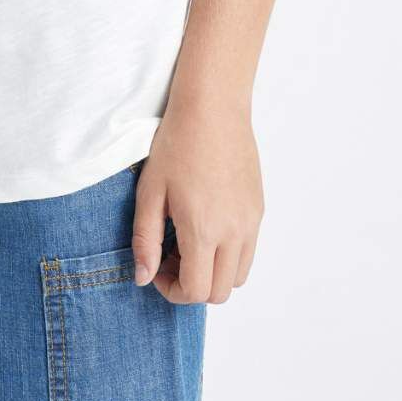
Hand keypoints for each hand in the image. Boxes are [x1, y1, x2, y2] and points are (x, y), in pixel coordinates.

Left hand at [131, 98, 263, 304]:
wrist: (213, 108)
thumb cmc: (176, 144)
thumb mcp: (150, 193)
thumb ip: (145, 241)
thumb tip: (143, 278)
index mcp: (204, 230)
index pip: (196, 291)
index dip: (171, 290)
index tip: (156, 268)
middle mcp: (235, 232)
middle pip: (220, 292)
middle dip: (192, 286)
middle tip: (169, 257)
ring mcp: (251, 222)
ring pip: (238, 276)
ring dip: (213, 273)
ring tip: (189, 242)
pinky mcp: (258, 210)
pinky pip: (248, 250)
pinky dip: (228, 255)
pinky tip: (206, 225)